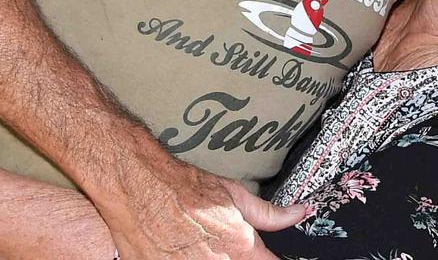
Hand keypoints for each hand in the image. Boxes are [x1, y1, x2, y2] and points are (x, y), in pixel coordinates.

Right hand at [101, 151, 305, 259]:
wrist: (137, 186)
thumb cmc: (182, 187)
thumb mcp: (233, 194)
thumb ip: (269, 214)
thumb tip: (300, 213)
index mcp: (239, 245)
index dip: (268, 258)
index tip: (265, 255)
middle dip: (237, 257)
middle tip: (220, 241)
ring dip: (210, 257)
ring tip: (198, 242)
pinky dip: (186, 258)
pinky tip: (181, 247)